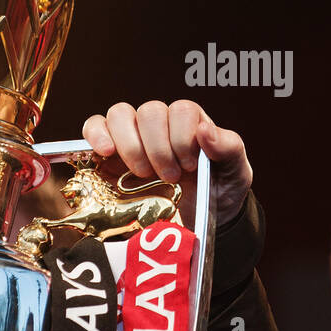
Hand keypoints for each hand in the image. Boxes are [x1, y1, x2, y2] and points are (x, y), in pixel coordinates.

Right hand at [82, 100, 252, 225]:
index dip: (183, 138)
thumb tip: (206, 129)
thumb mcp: (236, 172)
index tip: (189, 167)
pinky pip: (94, 126)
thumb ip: (228, 147)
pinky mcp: (109, 152)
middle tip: (169, 177)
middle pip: (150, 112)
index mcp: (191, 122)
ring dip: (131, 145)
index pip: (180, 110)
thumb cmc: (218, 190)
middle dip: (159, 148)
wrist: (200, 220)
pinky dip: (96, 134)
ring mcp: (133, 136)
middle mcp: (161, 124)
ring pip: (121, 115)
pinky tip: (106, 152)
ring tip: (142, 172)